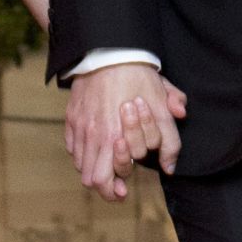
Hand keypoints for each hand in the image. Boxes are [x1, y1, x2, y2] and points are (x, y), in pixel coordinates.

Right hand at [65, 63, 186, 201]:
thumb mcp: (161, 104)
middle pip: (90, 180)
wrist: (109, 50)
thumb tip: (170, 166)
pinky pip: (72, 147)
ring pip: (80, 165)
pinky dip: (82, 154)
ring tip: (107, 167)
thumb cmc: (138, 76)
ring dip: (93, 170)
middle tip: (116, 186)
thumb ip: (170, 138)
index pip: (107, 179)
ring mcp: (80, 126)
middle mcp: (94, 134)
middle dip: (104, 188)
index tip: (125, 189)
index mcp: (115, 135)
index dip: (117, 190)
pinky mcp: (72, 117)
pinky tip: (96, 148)